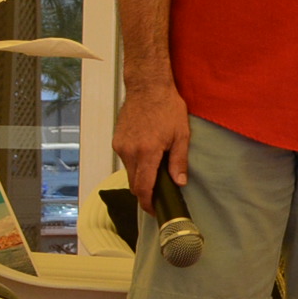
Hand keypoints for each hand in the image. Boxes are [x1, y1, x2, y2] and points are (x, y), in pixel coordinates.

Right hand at [114, 79, 192, 203]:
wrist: (147, 87)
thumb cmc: (168, 108)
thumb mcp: (181, 135)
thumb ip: (179, 161)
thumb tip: (179, 183)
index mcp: (147, 152)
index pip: (143, 187)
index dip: (148, 203)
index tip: (155, 211)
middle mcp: (129, 151)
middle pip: (133, 183)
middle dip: (145, 193)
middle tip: (160, 195)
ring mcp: (120, 146)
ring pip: (128, 172)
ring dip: (140, 177)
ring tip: (156, 171)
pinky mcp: (116, 141)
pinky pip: (125, 160)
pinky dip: (135, 164)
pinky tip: (147, 156)